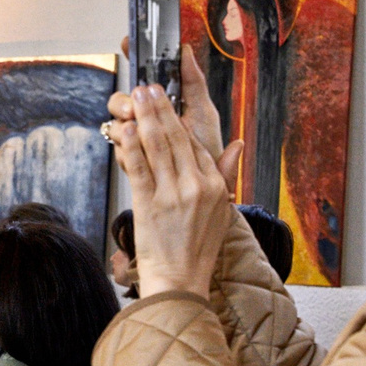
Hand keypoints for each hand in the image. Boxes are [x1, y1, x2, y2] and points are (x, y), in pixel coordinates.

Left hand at [104, 72, 235, 299]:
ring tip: (136, 96)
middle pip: (176, 137)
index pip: (195, 143)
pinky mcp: (149, 205)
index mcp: (214, 184)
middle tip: (149, 86)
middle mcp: (196, 185)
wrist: (180, 279)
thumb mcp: (222, 210)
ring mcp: (173, 194)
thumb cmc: (198, 247)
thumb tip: (238, 144)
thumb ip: (227, 174)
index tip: (168, 99)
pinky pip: (140, 168)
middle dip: (161, 108)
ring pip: (158, 147)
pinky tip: (127, 128)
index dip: (178, 118)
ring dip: (146, 117)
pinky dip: (132, 147)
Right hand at [115, 39, 230, 173]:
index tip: (128, 42)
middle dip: (123, 102)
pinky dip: (127, 150)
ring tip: (137, 134)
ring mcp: (134, 139)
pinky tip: (140, 154)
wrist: (205, 190)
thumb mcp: (203, 113)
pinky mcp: (131, 161)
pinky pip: (120, 150)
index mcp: (161, 102)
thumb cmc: (207, 149)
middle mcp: (144, 118)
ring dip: (123, 128)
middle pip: (119, 100)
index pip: (140, 74)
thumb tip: (185, 51)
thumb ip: (193, 83)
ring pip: (115, 125)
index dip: (132, 55)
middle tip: (133, 109)